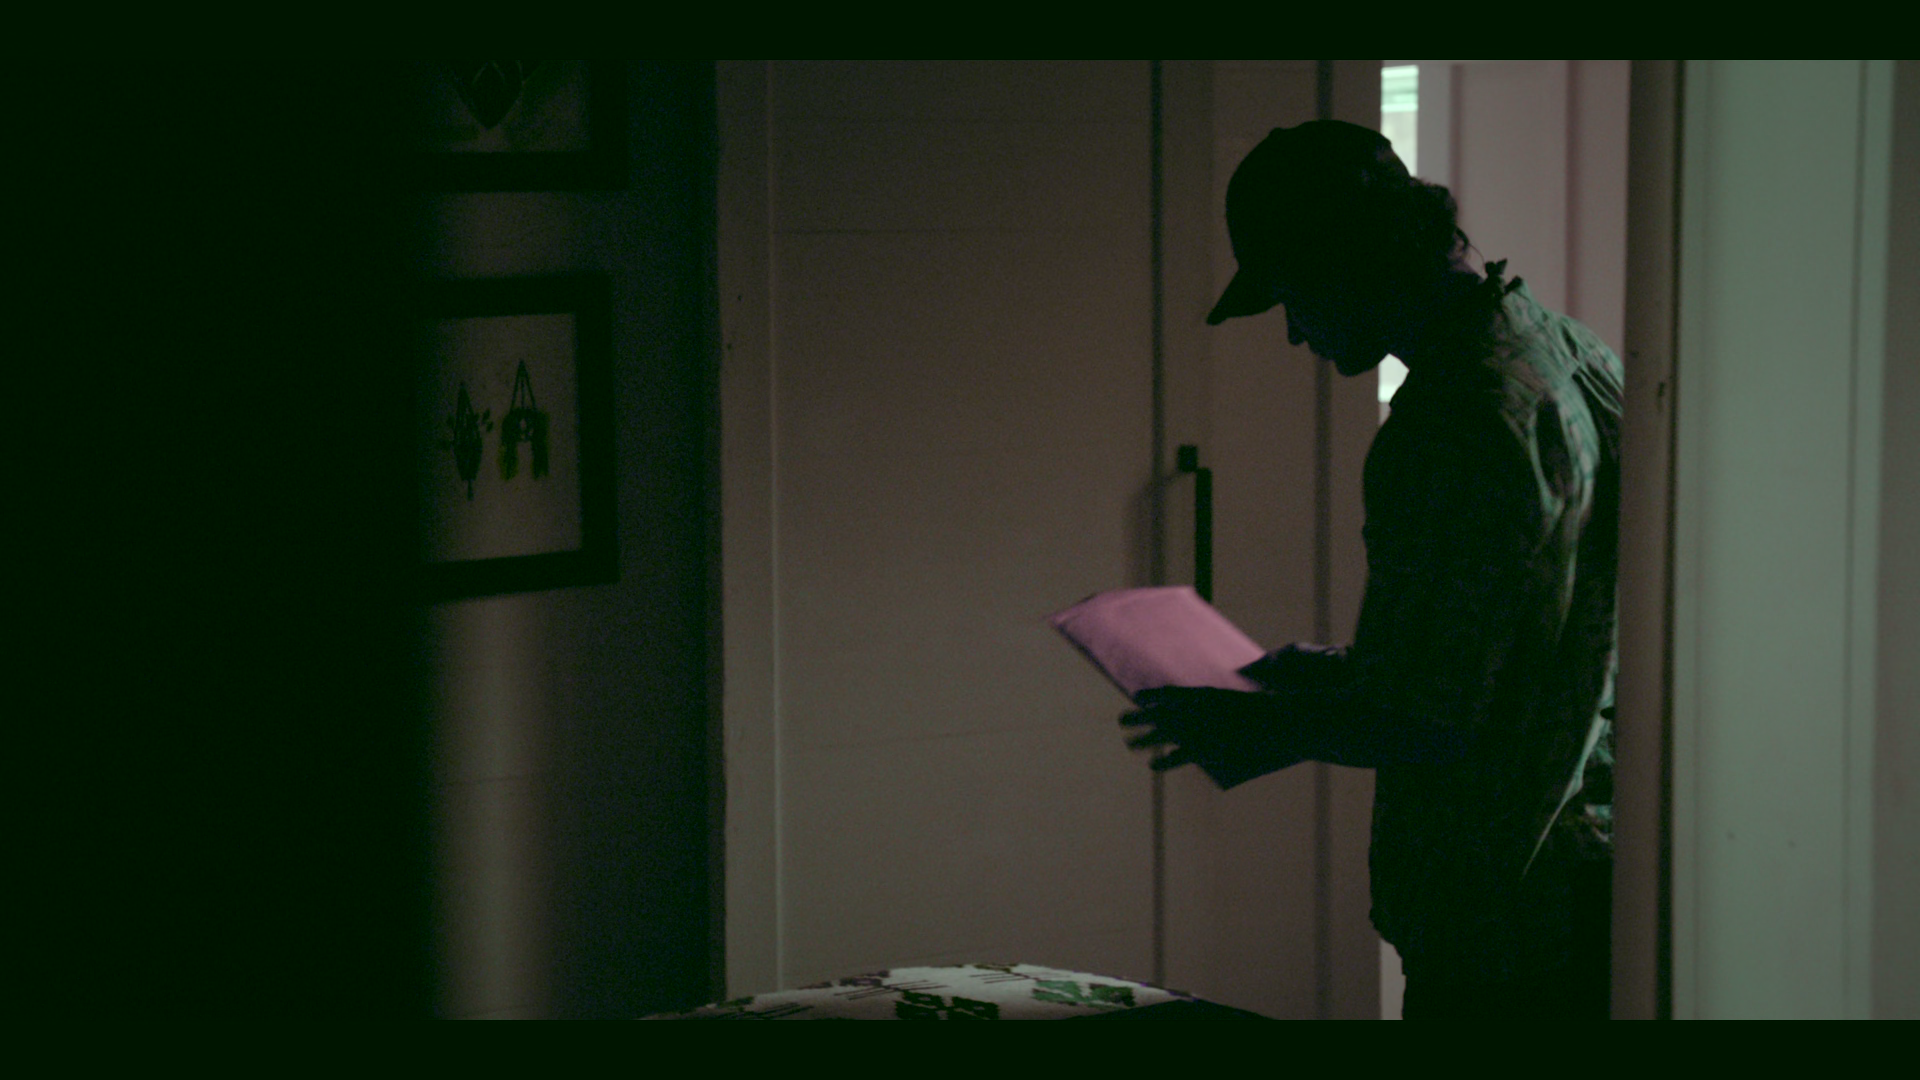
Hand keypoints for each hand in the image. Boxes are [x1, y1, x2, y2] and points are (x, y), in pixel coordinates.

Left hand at [1119, 686, 1301, 784]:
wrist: (1280, 719)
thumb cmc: (1266, 710)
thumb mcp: (1243, 700)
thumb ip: (1225, 704)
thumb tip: (1218, 706)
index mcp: (1205, 693)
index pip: (1171, 693)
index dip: (1153, 695)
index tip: (1138, 697)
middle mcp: (1197, 709)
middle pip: (1160, 712)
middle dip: (1139, 716)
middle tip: (1121, 719)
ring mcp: (1201, 728)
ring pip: (1162, 733)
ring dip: (1143, 738)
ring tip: (1127, 742)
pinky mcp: (1208, 747)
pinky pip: (1179, 755)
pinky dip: (1165, 761)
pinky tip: (1152, 766)